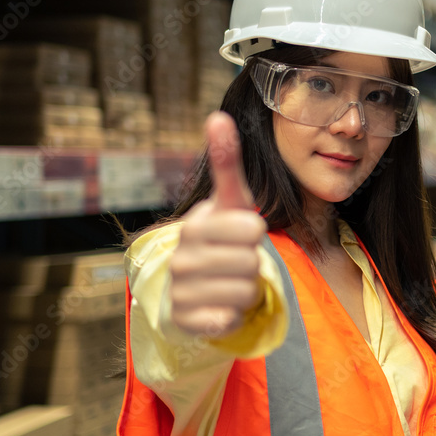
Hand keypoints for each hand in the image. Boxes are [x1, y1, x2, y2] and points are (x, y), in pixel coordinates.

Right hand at [170, 111, 265, 337]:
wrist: (197, 286)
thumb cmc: (223, 239)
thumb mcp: (230, 202)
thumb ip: (227, 163)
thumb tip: (218, 115)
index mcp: (195, 225)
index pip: (252, 228)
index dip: (255, 232)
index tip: (242, 232)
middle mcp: (181, 257)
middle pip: (253, 260)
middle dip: (254, 262)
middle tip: (238, 260)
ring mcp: (180, 290)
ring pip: (247, 290)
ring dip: (248, 288)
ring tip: (231, 281)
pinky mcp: (186, 320)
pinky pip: (229, 318)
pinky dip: (233, 314)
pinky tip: (221, 306)